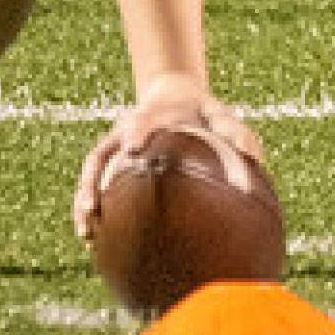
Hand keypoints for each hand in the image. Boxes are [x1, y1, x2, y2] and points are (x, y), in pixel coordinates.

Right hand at [72, 77, 264, 240]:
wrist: (175, 95)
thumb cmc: (203, 114)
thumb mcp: (220, 115)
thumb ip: (234, 132)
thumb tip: (249, 157)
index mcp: (153, 113)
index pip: (142, 118)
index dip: (137, 130)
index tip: (133, 146)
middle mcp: (125, 128)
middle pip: (104, 149)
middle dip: (96, 176)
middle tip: (93, 204)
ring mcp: (112, 145)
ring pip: (92, 170)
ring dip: (86, 198)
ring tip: (86, 231)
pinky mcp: (107, 160)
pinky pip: (92, 185)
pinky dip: (87, 209)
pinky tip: (90, 239)